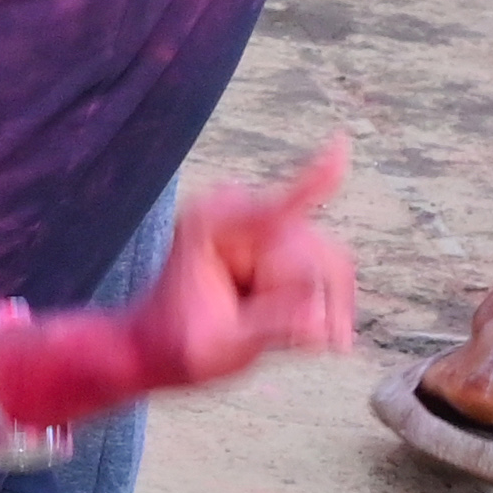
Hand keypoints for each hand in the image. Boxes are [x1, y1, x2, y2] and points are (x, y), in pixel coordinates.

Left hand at [116, 142, 357, 387]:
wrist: (153, 347)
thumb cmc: (176, 346)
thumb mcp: (222, 346)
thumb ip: (271, 329)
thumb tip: (319, 325)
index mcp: (211, 229)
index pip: (275, 206)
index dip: (313, 179)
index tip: (339, 145)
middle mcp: (236, 215)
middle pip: (313, 250)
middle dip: (317, 299)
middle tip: (310, 343)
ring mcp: (256, 225)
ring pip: (323, 260)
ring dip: (323, 304)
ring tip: (299, 342)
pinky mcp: (269, 241)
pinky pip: (317, 265)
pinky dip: (320, 299)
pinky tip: (313, 331)